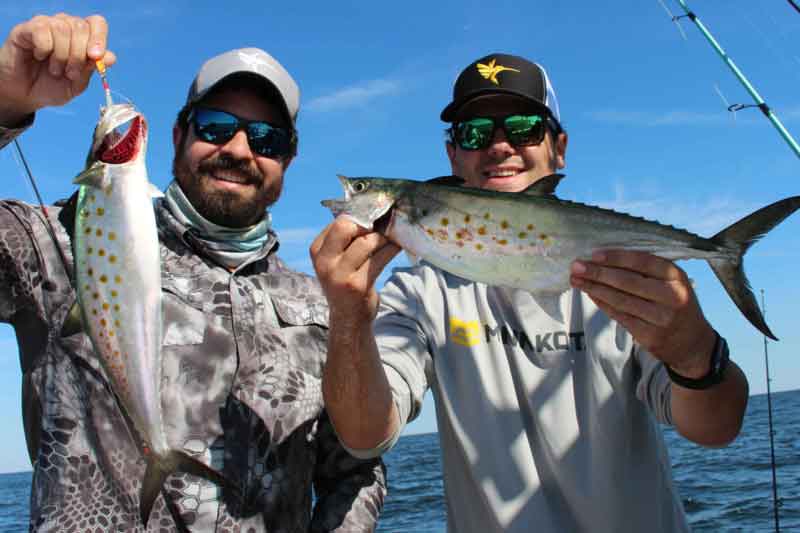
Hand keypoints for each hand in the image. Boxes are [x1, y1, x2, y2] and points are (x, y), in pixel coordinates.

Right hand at [0, 13, 114, 122]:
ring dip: (61, 55)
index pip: (97, 23)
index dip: (99, 38)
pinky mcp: (27, 29)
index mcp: (82, 38)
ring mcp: (46, 25)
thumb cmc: (52, 87)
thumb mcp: (77, 84)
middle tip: (70, 74)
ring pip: (62, 28)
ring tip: (55, 70)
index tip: (95, 56)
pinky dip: (44, 48)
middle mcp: (65, 27)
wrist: (24, 94)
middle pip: (81, 26)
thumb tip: (110, 57)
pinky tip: (40, 57)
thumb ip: (92, 70)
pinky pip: (42, 30)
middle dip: (79, 55)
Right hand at [310, 217, 400, 324]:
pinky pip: (379, 258)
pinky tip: (397, 245)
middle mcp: (325, 261)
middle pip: (347, 226)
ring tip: (391, 237)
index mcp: (317, 250)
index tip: (374, 216)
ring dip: (383, 237)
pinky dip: (391, 249)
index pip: (338, 221)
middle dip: (368, 224)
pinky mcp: (357, 285)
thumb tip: (374, 213)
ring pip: (366, 241)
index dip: (359, 216)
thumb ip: (347, 240)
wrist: (348, 318)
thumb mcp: (337, 260)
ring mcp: (340, 274)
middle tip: (381, 227)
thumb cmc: (346, 283)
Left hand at [570, 250, 715, 375]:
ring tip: (576, 280)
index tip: (593, 254)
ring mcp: (661, 318)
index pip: (643, 262)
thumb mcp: (673, 282)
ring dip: (594, 288)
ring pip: (620, 300)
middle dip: (598, 273)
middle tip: (576, 266)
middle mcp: (671, 296)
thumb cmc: (676, 304)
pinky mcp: (650, 336)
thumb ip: (648, 270)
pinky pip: (620, 316)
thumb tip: (607, 258)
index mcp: (677, 277)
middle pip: (627, 281)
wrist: (693, 344)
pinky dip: (602, 304)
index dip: (616, 258)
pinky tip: (590, 294)